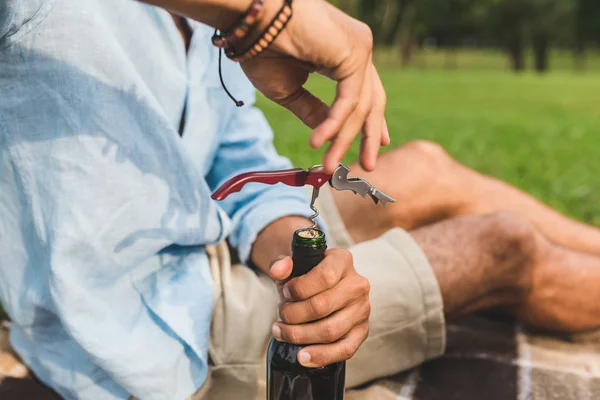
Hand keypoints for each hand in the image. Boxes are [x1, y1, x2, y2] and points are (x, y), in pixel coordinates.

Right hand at [240, 0, 389, 172]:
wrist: (252, 21)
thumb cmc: (263, 50)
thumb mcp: (289, 90)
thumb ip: (312, 112)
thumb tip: (329, 136)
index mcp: (344, 54)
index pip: (365, 92)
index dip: (370, 121)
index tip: (377, 144)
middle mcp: (357, 49)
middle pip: (372, 101)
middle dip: (368, 136)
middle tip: (368, 165)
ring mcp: (359, 48)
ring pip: (360, 106)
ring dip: (343, 139)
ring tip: (329, 164)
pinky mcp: (355, 52)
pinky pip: (350, 100)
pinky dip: (335, 123)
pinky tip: (320, 141)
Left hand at [268, 249, 370, 367]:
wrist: (320, 287)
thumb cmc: (306, 276)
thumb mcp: (292, 265)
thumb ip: (281, 263)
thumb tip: (277, 271)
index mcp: (343, 261)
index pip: (324, 276)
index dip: (299, 289)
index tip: (285, 292)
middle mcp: (358, 284)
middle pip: (322, 306)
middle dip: (293, 314)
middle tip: (281, 314)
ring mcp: (362, 309)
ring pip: (331, 331)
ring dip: (300, 336)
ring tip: (281, 333)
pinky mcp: (362, 331)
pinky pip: (345, 349)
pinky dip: (321, 356)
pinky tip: (302, 357)